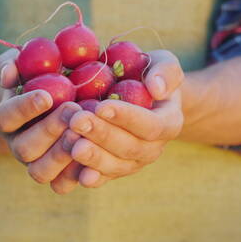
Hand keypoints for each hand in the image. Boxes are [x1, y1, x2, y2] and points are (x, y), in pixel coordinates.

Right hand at [0, 49, 82, 193]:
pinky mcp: (58, 177)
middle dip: (49, 130)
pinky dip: (76, 175)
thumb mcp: (23, 64)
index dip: (24, 109)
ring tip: (83, 134)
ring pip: (40, 172)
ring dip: (62, 155)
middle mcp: (18, 146)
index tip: (47, 96)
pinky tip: (94, 157)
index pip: (5, 117)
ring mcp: (37, 164)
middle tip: (73, 110)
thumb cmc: (40, 77)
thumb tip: (8, 74)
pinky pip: (62, 185)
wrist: (60, 103)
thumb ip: (10, 64)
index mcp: (7, 119)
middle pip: (24, 149)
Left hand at [67, 50, 183, 187]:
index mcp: (169, 122)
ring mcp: (134, 163)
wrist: (140, 97)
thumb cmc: (149, 74)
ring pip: (116, 166)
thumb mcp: (164, 63)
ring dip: (93, 156)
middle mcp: (154, 148)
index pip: (151, 124)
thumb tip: (156, 89)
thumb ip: (165, 71)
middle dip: (102, 135)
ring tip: (71, 142)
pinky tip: (76, 174)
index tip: (102, 106)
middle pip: (130, 147)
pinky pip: (104, 178)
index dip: (127, 118)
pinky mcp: (115, 171)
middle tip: (78, 121)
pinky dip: (90, 177)